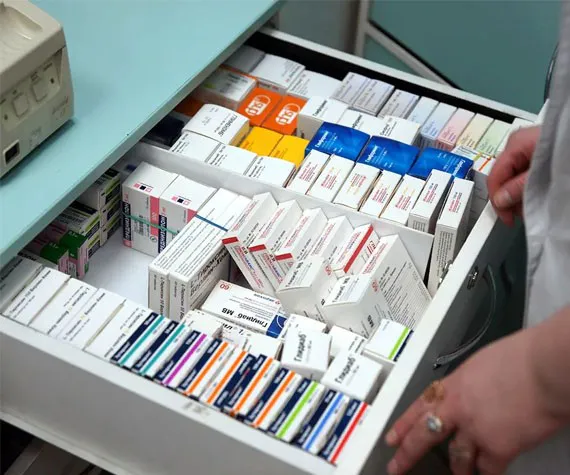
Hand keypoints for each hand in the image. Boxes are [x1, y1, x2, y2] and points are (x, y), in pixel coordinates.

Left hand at [385, 330, 563, 474]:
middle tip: (396, 466)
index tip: (392, 437)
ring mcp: (475, 429)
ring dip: (457, 469)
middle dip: (407, 453)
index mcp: (453, 384)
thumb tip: (476, 392)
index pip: (419, 406)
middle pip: (424, 435)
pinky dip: (487, 474)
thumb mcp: (482, 363)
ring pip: (456, 457)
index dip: (403, 424)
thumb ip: (472, 383)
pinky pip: (488, 469)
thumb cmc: (521, 358)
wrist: (542, 368)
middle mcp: (458, 408)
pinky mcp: (498, 447)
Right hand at [487, 126, 540, 226]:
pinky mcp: (535, 152)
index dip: (498, 200)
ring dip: (519, 194)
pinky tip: (536, 195)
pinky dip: (527, 186)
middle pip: (503, 176)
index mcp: (515, 144)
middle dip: (509, 198)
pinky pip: (523, 172)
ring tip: (531, 206)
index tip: (508, 218)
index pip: (495, 176)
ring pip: (512, 176)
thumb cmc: (568, 153)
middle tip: (520, 215)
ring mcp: (526, 147)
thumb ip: (518, 188)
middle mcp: (517, 143)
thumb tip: (500, 201)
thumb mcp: (541, 174)